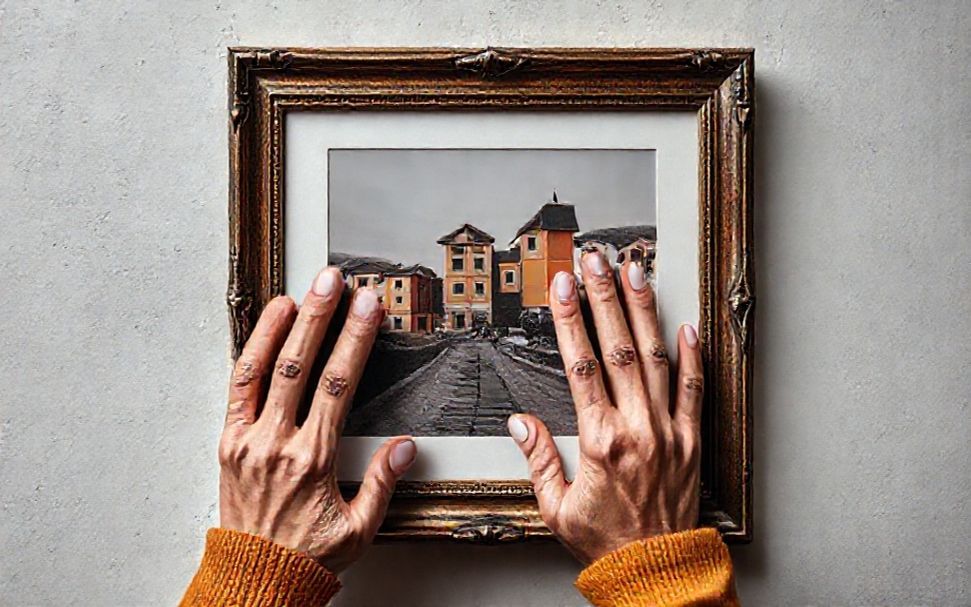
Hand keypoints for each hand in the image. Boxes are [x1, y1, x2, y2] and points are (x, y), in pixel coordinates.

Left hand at [218, 267, 416, 572]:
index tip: (368, 307)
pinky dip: (250, 355)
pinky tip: (264, 332)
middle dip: (320, 316)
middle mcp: (276, 443)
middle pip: (299, 365)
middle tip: (333, 281)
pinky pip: (237, 389)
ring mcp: (247, 440)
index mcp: (313, 460)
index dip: (354, 339)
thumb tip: (407, 447)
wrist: (255, 578)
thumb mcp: (359, 528)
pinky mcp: (228, 443)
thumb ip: (383, 483)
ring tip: (295, 293)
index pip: (338, 384)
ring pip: (261, 370)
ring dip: (279, 327)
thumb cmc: (307, 554)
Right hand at [508, 251, 703, 563]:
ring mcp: (668, 431)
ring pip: (655, 357)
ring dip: (644, 311)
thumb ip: (537, 459)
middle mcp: (636, 428)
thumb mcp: (555, 507)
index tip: (563, 285)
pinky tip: (686, 324)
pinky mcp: (691, 441)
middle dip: (604, 296)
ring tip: (637, 272)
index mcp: (599, 441)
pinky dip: (691, 355)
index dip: (570, 319)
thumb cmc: (604, 542)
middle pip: (617, 347)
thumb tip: (519, 423)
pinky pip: (694, 389)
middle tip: (596, 259)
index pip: (580, 364)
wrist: (655, 571)